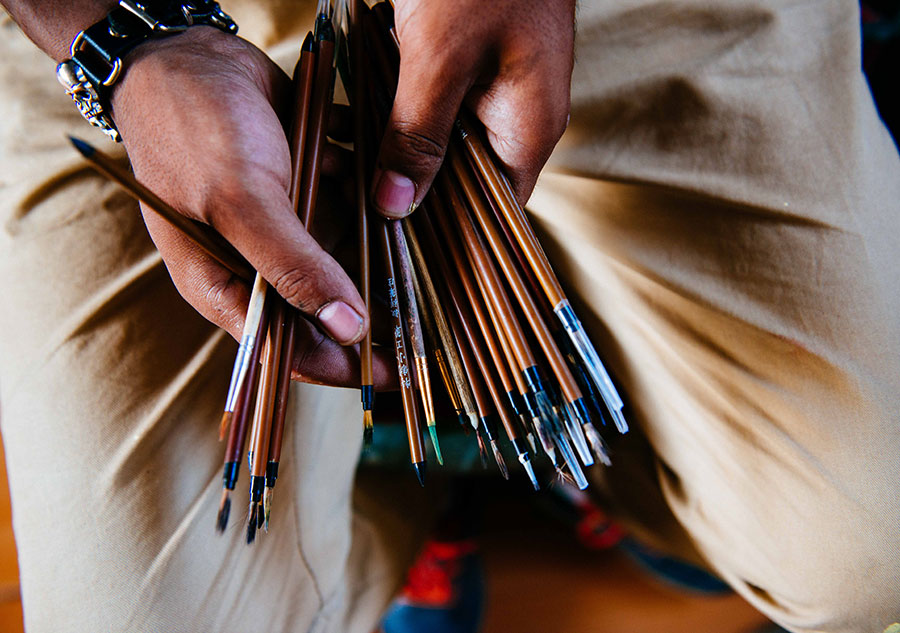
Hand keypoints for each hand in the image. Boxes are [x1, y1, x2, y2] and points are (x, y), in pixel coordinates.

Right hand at [110, 26, 394, 387]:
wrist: (187, 51)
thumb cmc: (195, 130)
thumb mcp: (243, 204)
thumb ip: (293, 266)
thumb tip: (347, 328)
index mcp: (223, 284)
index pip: (287, 348)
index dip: (340, 365)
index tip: (394, 372)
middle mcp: (253, 261)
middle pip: (320, 305)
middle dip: (368, 311)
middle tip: (419, 319)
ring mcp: (280, 223)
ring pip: (341, 254)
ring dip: (374, 252)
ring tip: (416, 260)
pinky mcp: (301, 186)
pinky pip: (346, 205)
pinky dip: (367, 200)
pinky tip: (390, 196)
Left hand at [371, 0, 574, 217]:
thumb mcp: (441, 59)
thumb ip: (418, 133)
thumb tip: (395, 202)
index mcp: (528, 129)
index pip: (492, 211)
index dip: (444, 229)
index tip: (393, 238)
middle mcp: (515, 116)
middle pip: (459, 177)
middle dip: (404, 183)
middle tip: (351, 188)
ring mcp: (492, 88)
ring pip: (437, 140)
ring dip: (391, 145)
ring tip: (342, 152)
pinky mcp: (467, 62)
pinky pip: (429, 104)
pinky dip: (393, 109)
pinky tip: (352, 113)